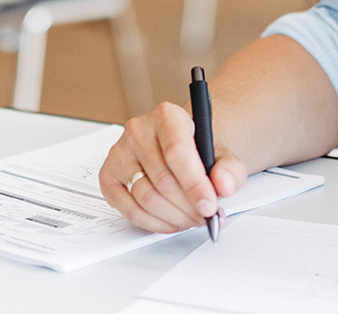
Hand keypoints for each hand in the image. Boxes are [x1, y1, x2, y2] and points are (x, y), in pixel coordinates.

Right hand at [101, 102, 249, 233]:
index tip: (210, 206)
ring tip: (191, 219)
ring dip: (173, 217)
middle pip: (162, 180)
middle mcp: (137, 130)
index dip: (195, 184)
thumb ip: (230, 169)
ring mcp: (119, 153)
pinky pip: (128, 209)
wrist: (179, 148)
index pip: (177, 152)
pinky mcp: (108, 176)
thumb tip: (224, 185)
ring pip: (145, 197)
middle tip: (205, 217)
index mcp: (166, 116)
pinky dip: (153, 223)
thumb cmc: (196, 151)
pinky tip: (171, 221)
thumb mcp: (221, 155)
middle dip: (188, 207)